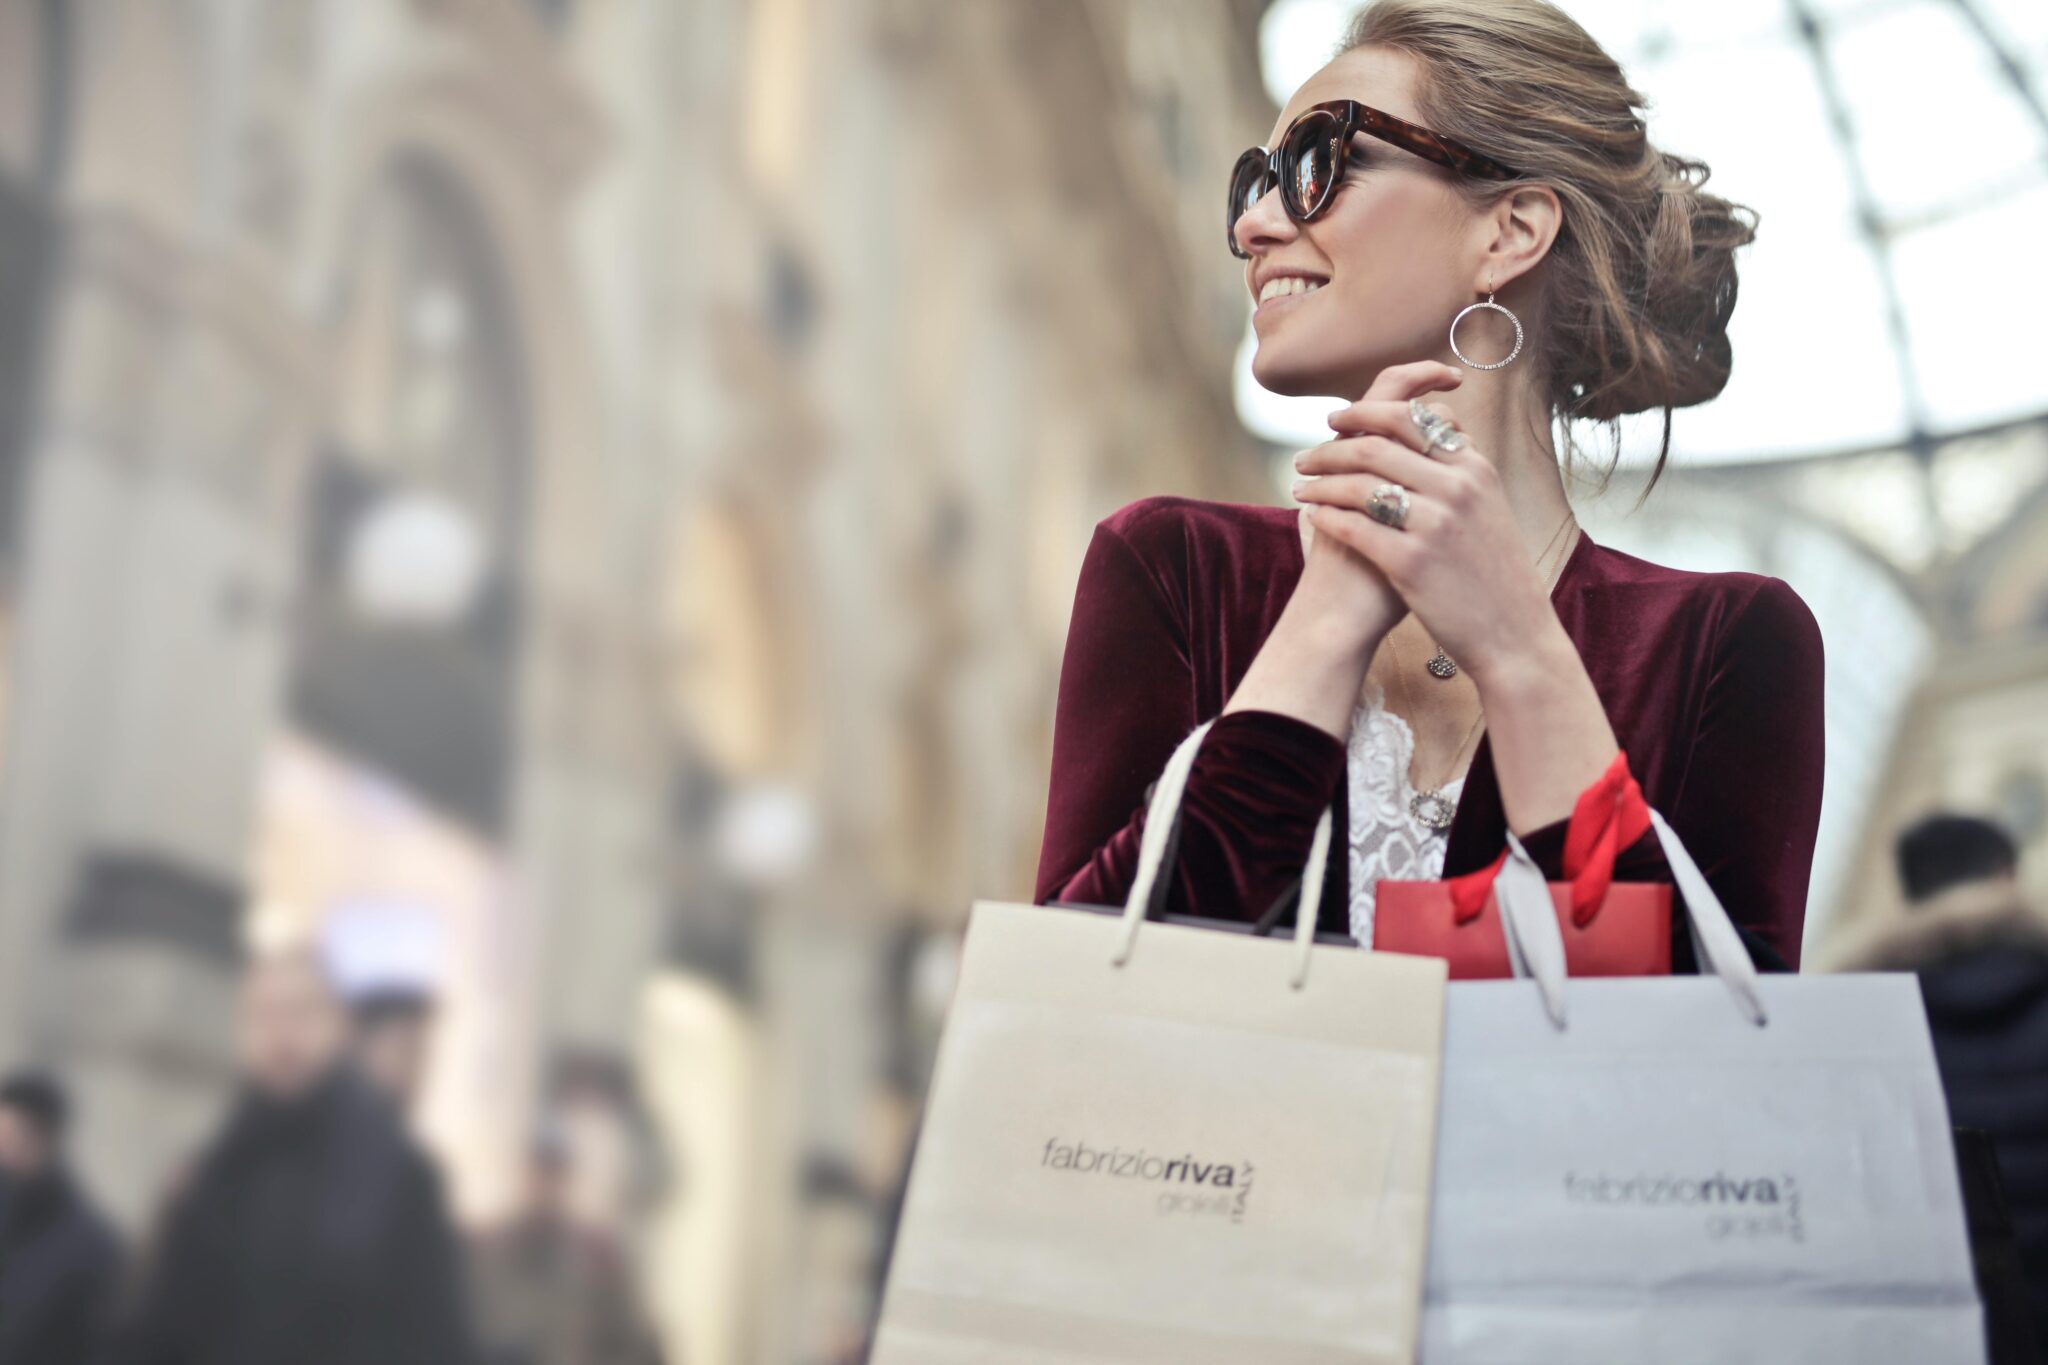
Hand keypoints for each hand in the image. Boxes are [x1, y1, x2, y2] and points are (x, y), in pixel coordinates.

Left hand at [1292, 378, 1561, 680]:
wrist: (1514, 633)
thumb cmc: (1494, 572)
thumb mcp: (1489, 506)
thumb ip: (1457, 468)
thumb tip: (1427, 428)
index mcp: (1474, 467)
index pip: (1410, 417)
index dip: (1364, 412)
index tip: (1337, 418)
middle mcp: (1457, 487)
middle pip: (1376, 445)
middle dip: (1330, 446)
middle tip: (1304, 456)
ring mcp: (1435, 524)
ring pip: (1359, 483)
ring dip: (1320, 482)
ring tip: (1300, 488)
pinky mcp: (1412, 562)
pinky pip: (1355, 528)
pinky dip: (1327, 518)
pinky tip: (1314, 518)